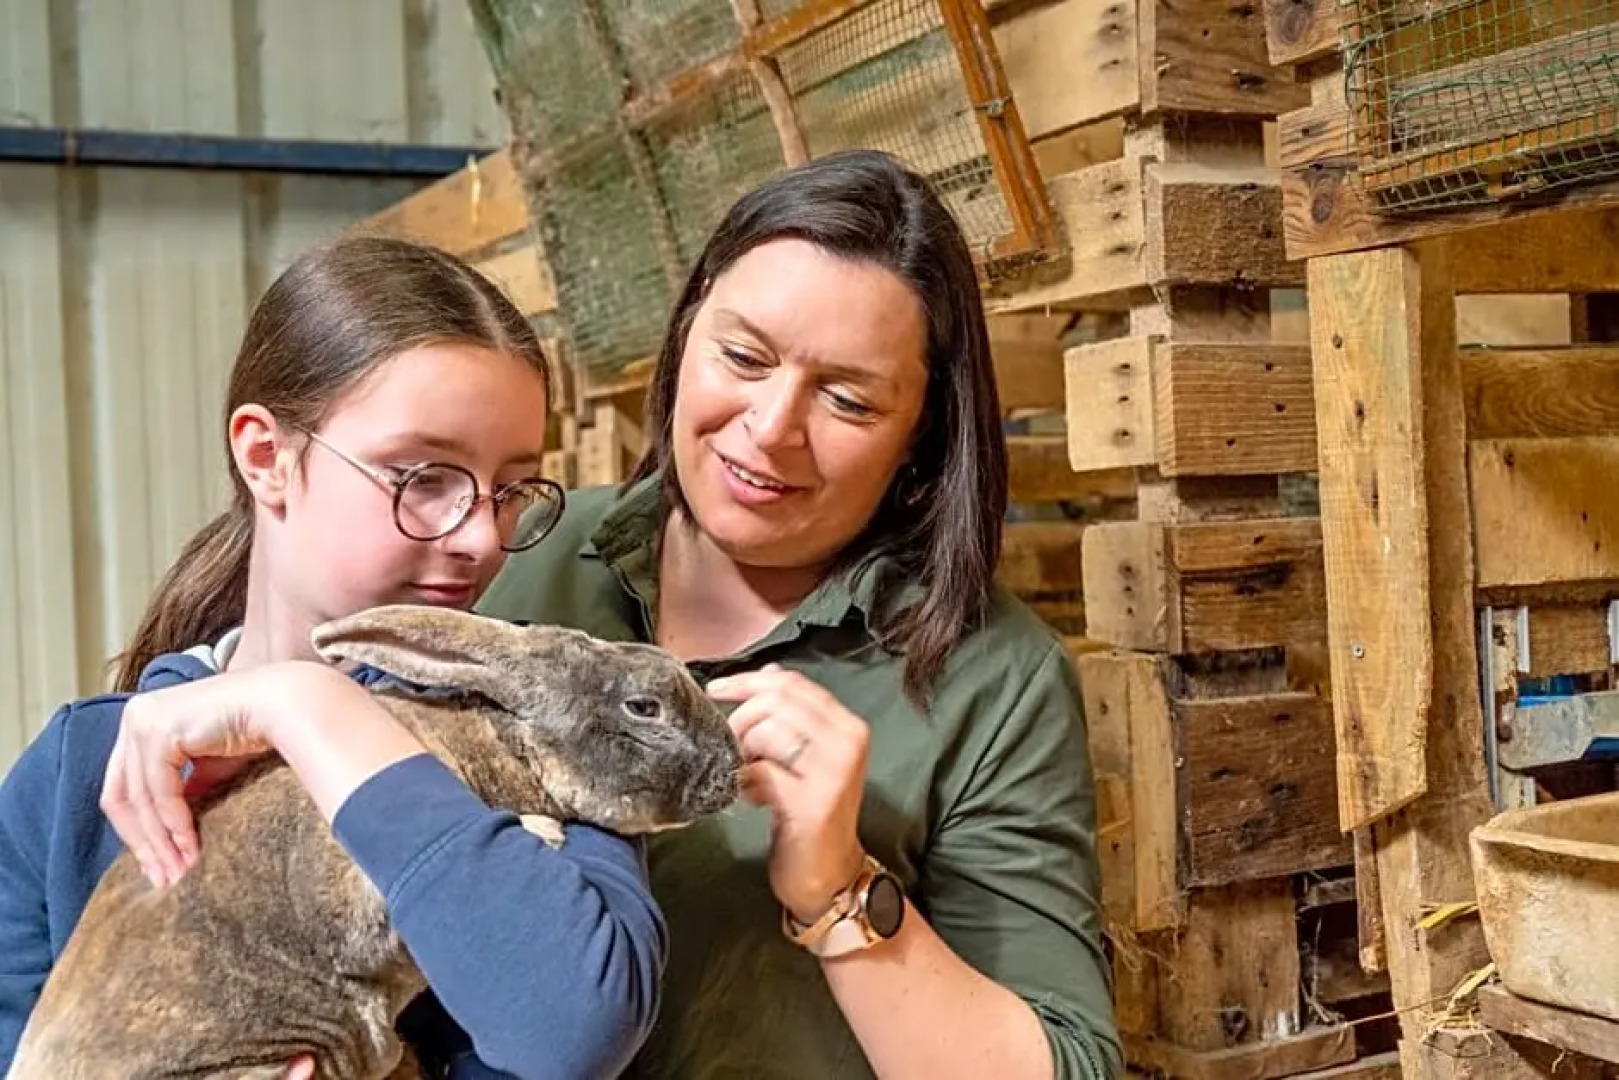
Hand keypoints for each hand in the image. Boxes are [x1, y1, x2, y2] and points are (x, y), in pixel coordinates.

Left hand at [100, 662, 330, 888]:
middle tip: (163, 879)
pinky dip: (174, 825)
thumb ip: (185, 791)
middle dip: (143, 842)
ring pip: (138, 799)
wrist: (285, 705)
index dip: (138, 830)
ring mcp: (143, 722)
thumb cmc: (256, 730)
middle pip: (122, 795)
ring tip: (179, 872)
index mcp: (143, 720)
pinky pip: (160, 792)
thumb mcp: (209, 767)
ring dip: (159, 841)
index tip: (157, 866)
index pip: (125, 786)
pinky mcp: (158, 732)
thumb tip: (169, 833)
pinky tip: (191, 847)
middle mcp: (136, 716)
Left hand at [706, 664, 868, 924]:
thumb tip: (767, 673)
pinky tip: (753, 798)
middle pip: (776, 701)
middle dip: (740, 719)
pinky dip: (746, 782)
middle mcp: (847, 743)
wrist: (829, 875)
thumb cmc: (811, 815)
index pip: (791, 684)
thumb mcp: (807, 757)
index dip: (747, 681)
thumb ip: (791, 716)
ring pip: (767, 732)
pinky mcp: (812, 802)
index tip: (716, 691)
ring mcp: (833, 772)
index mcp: (847, 726)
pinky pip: (761, 772)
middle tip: (732, 747)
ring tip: (748, 777)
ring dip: (743, 752)